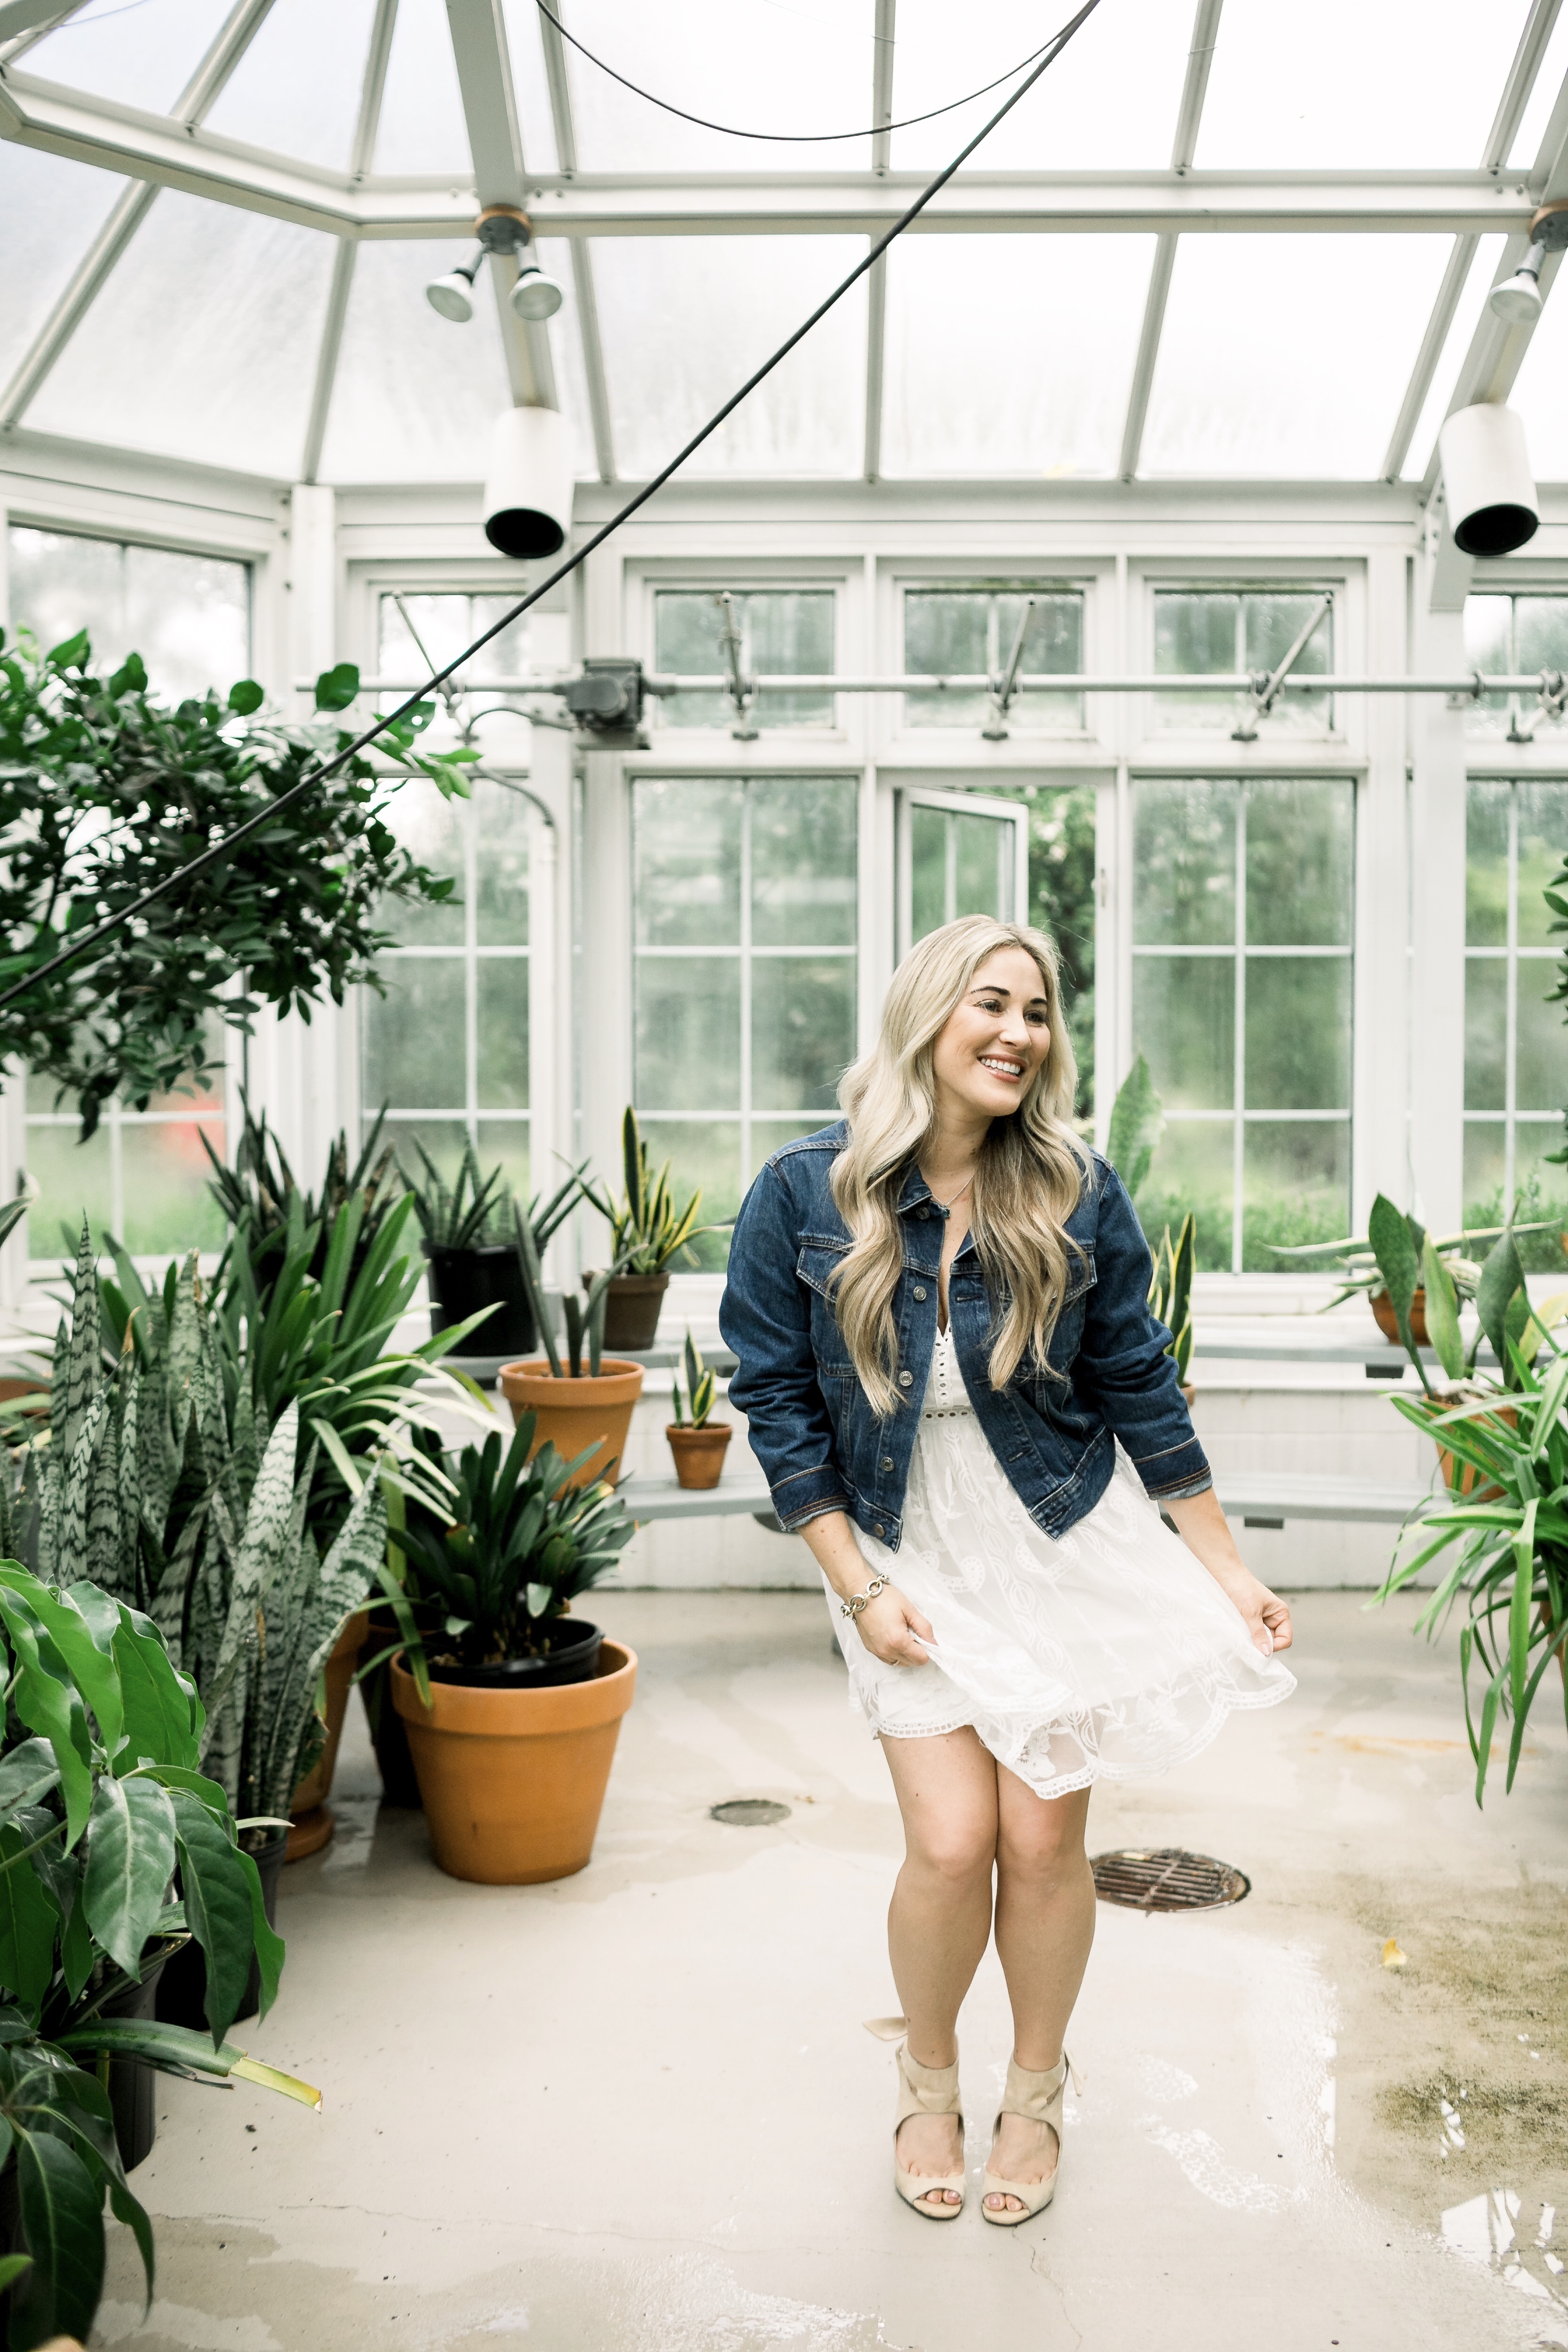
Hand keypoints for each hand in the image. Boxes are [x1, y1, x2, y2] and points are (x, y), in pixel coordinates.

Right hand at [855, 1584, 935, 1667]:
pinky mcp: (871, 1650)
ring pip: (901, 1662)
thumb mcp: (910, 1609)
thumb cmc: (884, 1598)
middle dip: (917, 1651)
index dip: (927, 1649)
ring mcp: (877, 1652)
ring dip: (906, 1653)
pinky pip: (889, 1659)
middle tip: (913, 1632)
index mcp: (898, 1641)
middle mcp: (886, 1651)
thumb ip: (924, 1628)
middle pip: (912, 1663)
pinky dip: (895, 1652)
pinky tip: (893, 1637)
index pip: (921, 1659)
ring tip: (903, 1634)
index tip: (924, 1636)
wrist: (860, 1594)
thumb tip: (934, 1644)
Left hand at [1162, 1490, 1291, 1658]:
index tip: (1259, 1649)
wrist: (1223, 1573)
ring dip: (1251, 1640)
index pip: (1285, 1639)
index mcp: (1280, 1614)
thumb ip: (1258, 1633)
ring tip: (1240, 1634)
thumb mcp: (1250, 1612)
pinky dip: (1244, 1635)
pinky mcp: (1248, 1620)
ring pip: (1260, 1639)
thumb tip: (1266, 1653)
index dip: (1275, 1647)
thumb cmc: (1240, 1587)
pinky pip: (1249, 1634)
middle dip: (1261, 1644)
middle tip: (1247, 1643)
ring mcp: (1260, 1620)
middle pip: (1273, 1642)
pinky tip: (1237, 1632)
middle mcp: (1272, 1618)